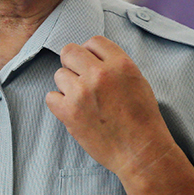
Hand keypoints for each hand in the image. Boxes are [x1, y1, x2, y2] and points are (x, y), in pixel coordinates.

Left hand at [45, 36, 177, 180]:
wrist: (141, 152)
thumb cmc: (143, 120)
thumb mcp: (138, 82)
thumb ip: (115, 66)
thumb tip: (92, 57)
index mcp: (121, 64)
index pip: (94, 41)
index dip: (90, 53)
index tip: (92, 65)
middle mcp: (100, 74)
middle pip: (69, 51)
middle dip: (73, 64)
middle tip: (80, 79)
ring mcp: (82, 92)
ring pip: (59, 74)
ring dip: (67, 86)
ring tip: (83, 101)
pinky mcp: (69, 112)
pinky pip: (50, 96)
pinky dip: (59, 104)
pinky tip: (73, 111)